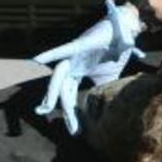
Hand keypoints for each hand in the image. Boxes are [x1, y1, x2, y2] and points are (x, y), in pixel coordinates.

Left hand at [32, 0, 144, 134]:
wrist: (123, 30)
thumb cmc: (115, 51)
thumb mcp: (109, 77)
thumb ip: (102, 91)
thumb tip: (104, 112)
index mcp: (77, 74)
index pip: (69, 96)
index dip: (71, 114)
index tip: (74, 131)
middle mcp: (72, 66)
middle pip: (61, 89)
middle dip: (56, 106)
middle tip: (55, 122)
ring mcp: (74, 56)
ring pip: (58, 75)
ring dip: (52, 92)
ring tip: (45, 107)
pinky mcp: (79, 44)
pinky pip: (63, 50)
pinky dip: (51, 54)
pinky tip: (37, 59)